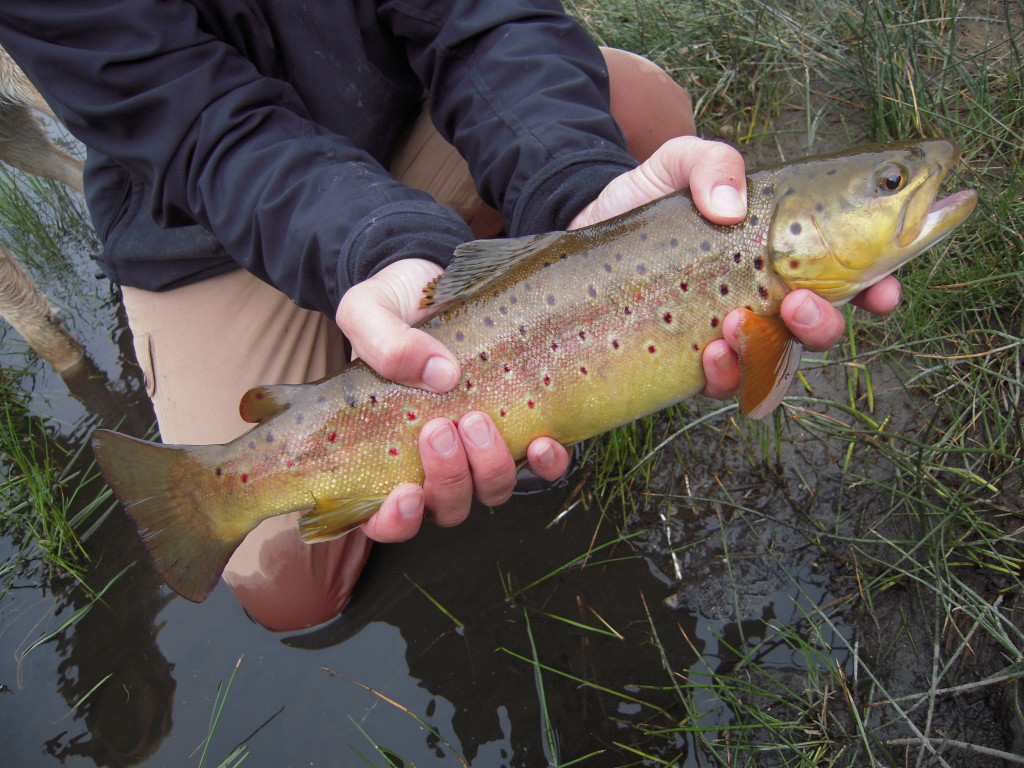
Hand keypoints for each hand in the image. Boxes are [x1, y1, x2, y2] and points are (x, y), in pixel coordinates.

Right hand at [335, 259, 569, 542]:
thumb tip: (438, 374)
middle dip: (447, 478)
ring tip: (479, 419)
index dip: (395, 522)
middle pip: (447, 507)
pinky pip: (540, 466)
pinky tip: (544, 440)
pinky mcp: (518, 427)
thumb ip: (383, 342)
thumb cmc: (390, 305)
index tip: (405, 493)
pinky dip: (545, 463)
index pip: (383, 518)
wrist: (433, 279)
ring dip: (489, 467)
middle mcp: (434, 462)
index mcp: (383, 451)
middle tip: (441, 429)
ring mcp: (479, 449)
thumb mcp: (367, 311)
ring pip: (491, 491)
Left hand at [568, 137, 901, 399]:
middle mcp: (763, 297)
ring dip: (768, 354)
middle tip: (797, 304)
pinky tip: (710, 354)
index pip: (848, 275)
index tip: (884, 290)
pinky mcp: (686, 358)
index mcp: (781, 251)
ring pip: (774, 364)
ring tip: (736, 324)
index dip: (878, 288)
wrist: (583, 227)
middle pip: (818, 330)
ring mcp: (726, 332)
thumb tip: (732, 205)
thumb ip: (712, 161)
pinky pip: (723, 385)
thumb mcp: (677, 161)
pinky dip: (726, 376)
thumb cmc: (646, 194)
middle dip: (822, 326)